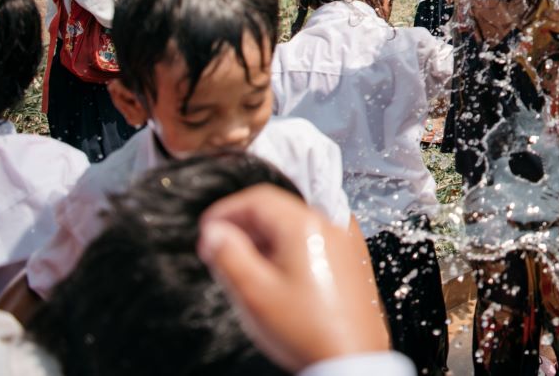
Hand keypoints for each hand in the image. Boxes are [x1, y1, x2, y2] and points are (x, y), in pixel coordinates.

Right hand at [197, 184, 388, 371]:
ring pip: (295, 226)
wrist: (351, 359)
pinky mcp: (351, 259)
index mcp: (306, 225)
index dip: (226, 211)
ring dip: (265, 240)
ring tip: (243, 268)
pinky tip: (275, 276)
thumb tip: (214, 232)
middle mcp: (331, 225)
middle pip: (278, 210)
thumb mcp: (253, 293)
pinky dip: (288, 249)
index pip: (259, 199)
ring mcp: (345, 241)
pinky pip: (313, 242)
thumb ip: (228, 255)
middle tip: (218, 251)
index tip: (206, 230)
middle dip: (244, 227)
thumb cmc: (307, 330)